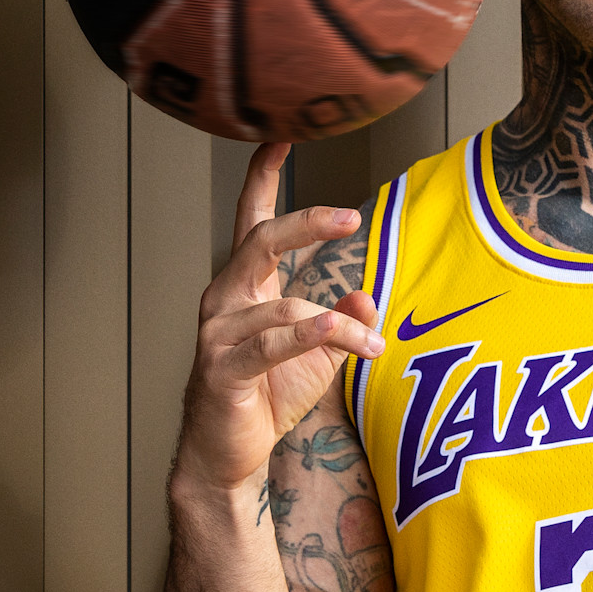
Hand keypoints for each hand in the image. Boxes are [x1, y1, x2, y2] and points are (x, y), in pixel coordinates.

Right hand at [174, 143, 383, 497]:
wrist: (225, 456)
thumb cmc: (266, 398)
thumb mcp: (318, 355)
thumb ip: (342, 322)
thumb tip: (367, 296)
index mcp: (245, 285)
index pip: (253, 221)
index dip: (263, 177)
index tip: (280, 136)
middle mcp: (225, 299)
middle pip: (260, 242)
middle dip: (306, 223)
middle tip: (349, 217)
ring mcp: (218, 333)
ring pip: (284, 304)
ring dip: (337, 324)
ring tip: (374, 343)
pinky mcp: (224, 369)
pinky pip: (270, 343)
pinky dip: (307, 334)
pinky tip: (336, 330)